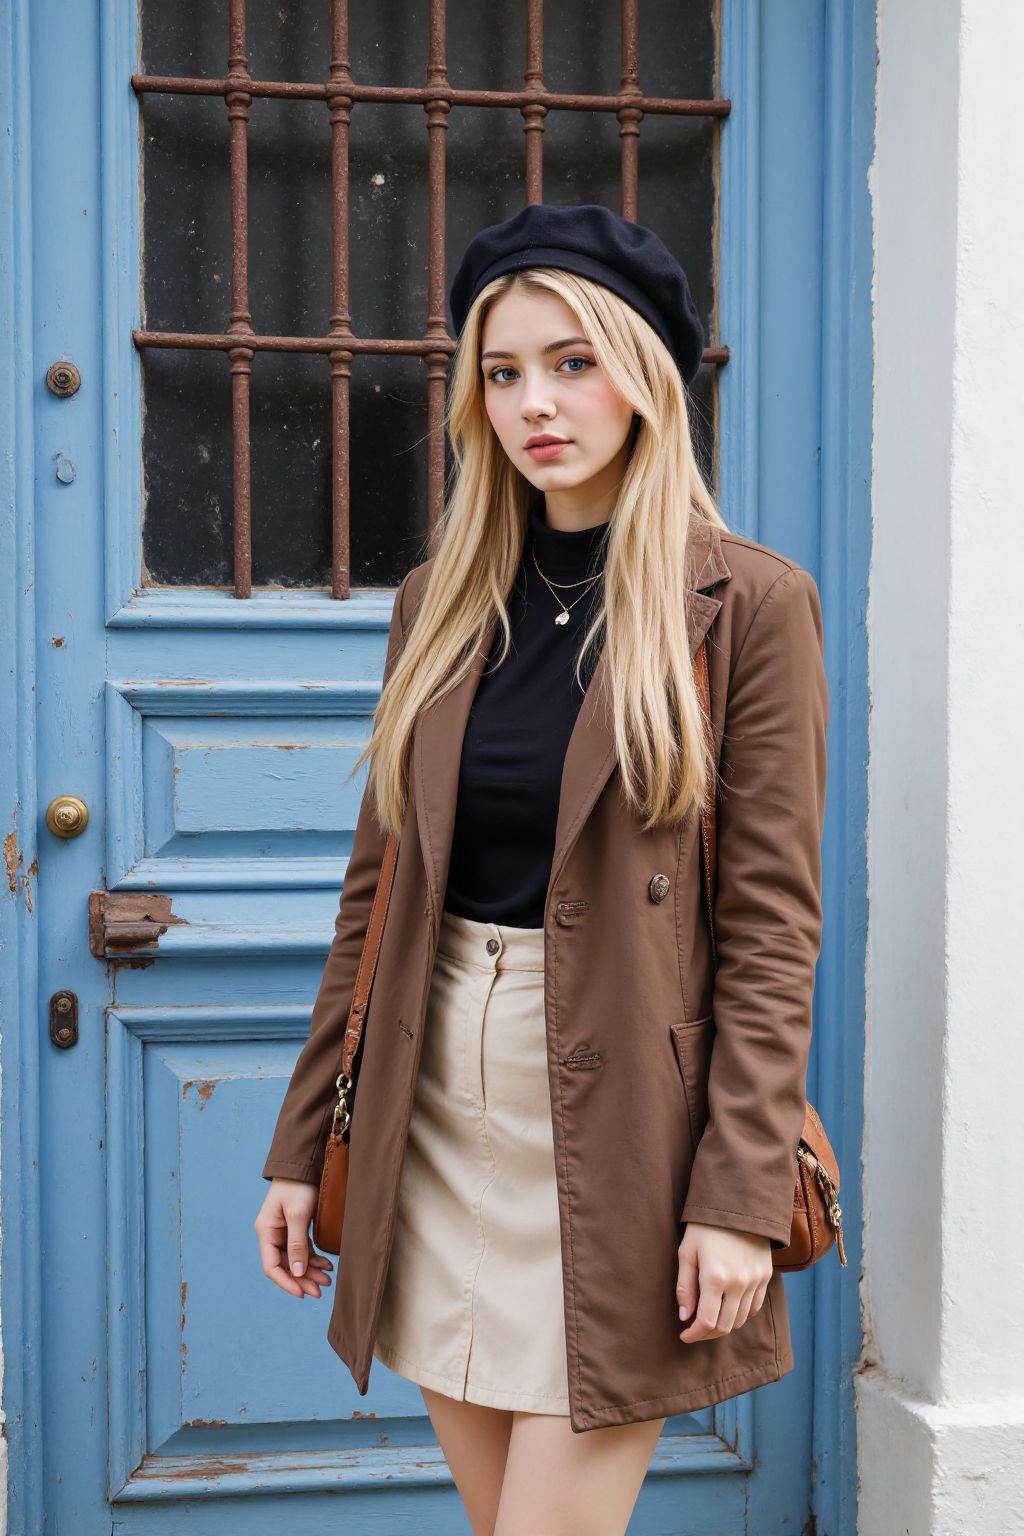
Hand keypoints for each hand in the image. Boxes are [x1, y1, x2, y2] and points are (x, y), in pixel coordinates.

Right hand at [254, 1177, 334, 1298]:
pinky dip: (314, 1259)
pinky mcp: (296, 1227)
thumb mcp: (298, 1215)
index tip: (303, 1293)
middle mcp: (273, 1234)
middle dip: (302, 1279)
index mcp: (266, 1232)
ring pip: (296, 1259)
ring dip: (310, 1271)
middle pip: (285, 1265)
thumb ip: (297, 1244)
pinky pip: (303, 1249)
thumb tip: (298, 1273)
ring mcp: (284, 1231)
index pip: (272, 1266)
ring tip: (328, 1280)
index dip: (287, 1282)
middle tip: (321, 1291)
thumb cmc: (297, 1186)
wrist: (305, 1163)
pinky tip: (327, 1264)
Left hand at [676, 1221, 772, 1342]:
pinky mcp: (765, 1276)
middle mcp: (738, 1283)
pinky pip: (754, 1307)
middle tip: (695, 1330)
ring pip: (741, 1320)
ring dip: (724, 1325)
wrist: (739, 1204)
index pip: (707, 1322)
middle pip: (725, 1326)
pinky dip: (741, 1314)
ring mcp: (755, 1281)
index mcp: (715, 1277)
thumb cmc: (705, 1226)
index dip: (694, 1334)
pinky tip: (728, 1307)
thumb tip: (684, 1316)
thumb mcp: (687, 1251)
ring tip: (710, 1318)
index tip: (684, 1335)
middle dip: (707, 1334)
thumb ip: (685, 1286)